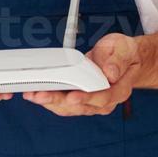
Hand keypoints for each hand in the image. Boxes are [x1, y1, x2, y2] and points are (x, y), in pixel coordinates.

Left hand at [22, 33, 141, 116]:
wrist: (124, 58)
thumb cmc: (124, 53)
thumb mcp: (124, 49)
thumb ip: (117, 61)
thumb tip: (110, 73)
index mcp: (119, 90)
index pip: (102, 98)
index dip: (86, 98)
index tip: (71, 97)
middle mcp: (106, 101)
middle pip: (80, 106)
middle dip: (58, 101)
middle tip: (41, 95)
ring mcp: (92, 102)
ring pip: (69, 107)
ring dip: (50, 102)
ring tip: (33, 94)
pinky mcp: (81, 99)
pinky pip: (65, 103)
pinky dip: (51, 99)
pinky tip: (37, 94)